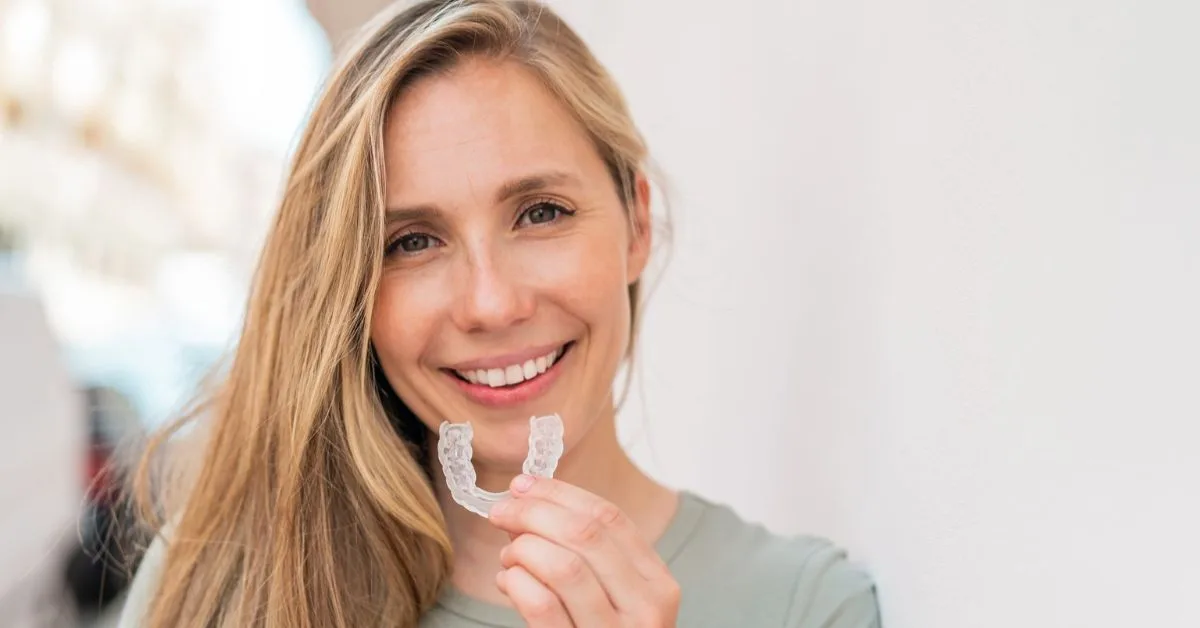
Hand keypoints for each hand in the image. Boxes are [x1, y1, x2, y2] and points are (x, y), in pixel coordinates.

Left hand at [487, 475, 680, 626]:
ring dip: (523, 550)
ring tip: (508, 559)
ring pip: (563, 566)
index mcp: (658, 584)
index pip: (610, 518)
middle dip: (534, 513)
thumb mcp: (615, 599)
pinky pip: (542, 608)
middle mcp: (647, 609)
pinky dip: (517, 585)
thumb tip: (530, 496)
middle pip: (586, 534)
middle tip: (501, 513)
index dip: (560, 494)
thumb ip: (588, 555)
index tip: (523, 485)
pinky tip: (510, 583)